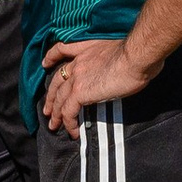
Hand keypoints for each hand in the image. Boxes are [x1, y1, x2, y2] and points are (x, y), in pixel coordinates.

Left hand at [39, 36, 154, 137]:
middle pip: (57, 81)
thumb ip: (110, 61)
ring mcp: (77, 78)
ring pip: (59, 98)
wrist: (136, 57)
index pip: (62, 50)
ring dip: (56, 114)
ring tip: (54, 126)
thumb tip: (116, 73)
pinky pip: (68, 111)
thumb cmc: (136, 54)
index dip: (51, 57)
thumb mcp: (118, 52)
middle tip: (48, 110)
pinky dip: (69, 123)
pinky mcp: (80, 92)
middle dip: (51, 97)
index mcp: (86, 49)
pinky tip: (73, 132)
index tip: (45, 63)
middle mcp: (78, 62)